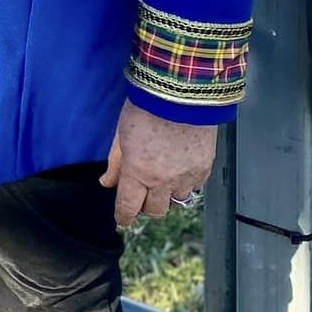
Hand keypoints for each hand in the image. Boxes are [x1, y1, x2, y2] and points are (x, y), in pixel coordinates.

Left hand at [100, 99, 216, 228]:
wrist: (181, 92)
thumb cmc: (145, 108)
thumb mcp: (121, 134)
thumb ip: (115, 163)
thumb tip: (107, 183)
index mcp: (138, 173)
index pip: (129, 208)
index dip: (124, 217)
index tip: (122, 219)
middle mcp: (163, 181)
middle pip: (155, 211)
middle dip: (146, 205)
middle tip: (142, 193)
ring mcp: (186, 177)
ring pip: (177, 202)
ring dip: (167, 195)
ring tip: (162, 180)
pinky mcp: (204, 169)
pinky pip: (195, 188)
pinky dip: (186, 185)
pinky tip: (180, 171)